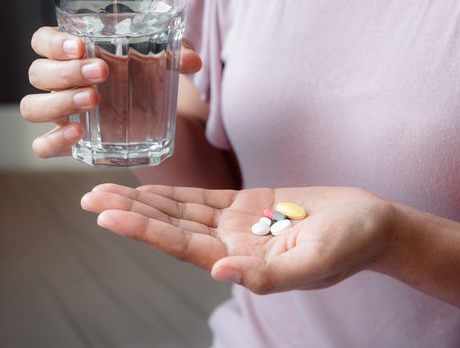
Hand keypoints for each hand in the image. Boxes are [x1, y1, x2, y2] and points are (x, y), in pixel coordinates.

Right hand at [20, 27, 201, 157]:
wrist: (152, 111)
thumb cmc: (147, 75)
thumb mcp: (163, 60)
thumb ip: (176, 55)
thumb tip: (193, 61)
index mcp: (70, 54)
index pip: (42, 41)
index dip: (54, 42)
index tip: (81, 46)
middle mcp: (56, 82)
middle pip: (39, 73)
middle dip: (67, 72)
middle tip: (102, 73)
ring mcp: (57, 113)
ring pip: (33, 107)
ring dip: (60, 103)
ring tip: (93, 100)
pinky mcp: (65, 142)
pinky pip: (42, 146)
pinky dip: (54, 140)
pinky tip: (78, 134)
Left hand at [81, 184, 395, 293]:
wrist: (372, 223)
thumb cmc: (351, 245)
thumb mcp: (316, 262)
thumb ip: (269, 274)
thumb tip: (220, 272)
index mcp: (244, 263)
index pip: (182, 246)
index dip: (144, 230)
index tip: (107, 215)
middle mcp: (232, 246)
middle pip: (171, 228)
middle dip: (131, 212)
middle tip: (88, 197)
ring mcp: (238, 225)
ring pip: (181, 212)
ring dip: (144, 200)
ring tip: (104, 189)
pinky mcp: (248, 204)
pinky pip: (203, 198)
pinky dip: (175, 192)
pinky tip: (148, 186)